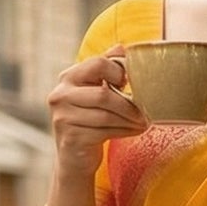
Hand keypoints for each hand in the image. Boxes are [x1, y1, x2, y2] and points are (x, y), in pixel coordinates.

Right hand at [45, 48, 146, 182]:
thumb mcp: (93, 91)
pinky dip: (124, 131)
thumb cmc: (88, 120)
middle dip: (129, 104)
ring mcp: (63, 118)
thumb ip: (105, 69)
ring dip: (130, 120)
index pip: (98, 64)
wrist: (74, 158)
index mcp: (67, 78)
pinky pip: (104, 132)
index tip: (129, 84)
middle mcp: (60, 95)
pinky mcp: (71, 138)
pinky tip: (135, 131)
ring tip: (144, 122)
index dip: (119, 72)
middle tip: (146, 111)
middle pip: (104, 94)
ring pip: (106, 115)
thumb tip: (122, 46)